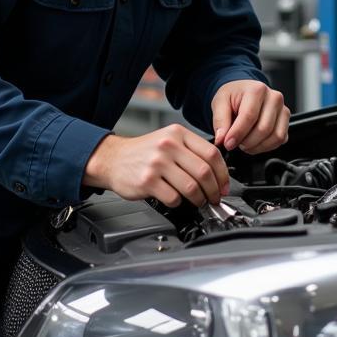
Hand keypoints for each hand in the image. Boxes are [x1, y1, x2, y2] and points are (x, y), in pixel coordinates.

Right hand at [82, 125, 229, 207]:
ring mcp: (157, 163)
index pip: (211, 153)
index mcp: (177, 134)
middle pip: (204, 172)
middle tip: (214, 197)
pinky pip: (174, 198)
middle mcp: (168, 146)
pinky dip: (179, 203)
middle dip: (214, 190)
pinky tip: (176, 200)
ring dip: (199, 199)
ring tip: (198, 202)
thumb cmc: (143, 152)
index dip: (223, 173)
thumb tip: (217, 171)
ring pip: (191, 187)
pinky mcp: (148, 181)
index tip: (224, 184)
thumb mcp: (167, 140)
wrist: (113, 159)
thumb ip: (190, 150)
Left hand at [212, 79, 289, 154]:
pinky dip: (266, 146)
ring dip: (257, 146)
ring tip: (243, 143)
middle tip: (234, 144)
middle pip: (264, 128)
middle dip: (247, 142)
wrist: (243, 93)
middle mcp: (274, 98)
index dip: (238, 133)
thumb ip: (220, 121)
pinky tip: (254, 143)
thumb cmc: (233, 96)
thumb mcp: (220, 102)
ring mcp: (283, 110)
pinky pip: (280, 140)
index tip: (227, 143)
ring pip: (275, 136)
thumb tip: (221, 139)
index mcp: (257, 89)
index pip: (249, 116)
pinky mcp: (286, 121)